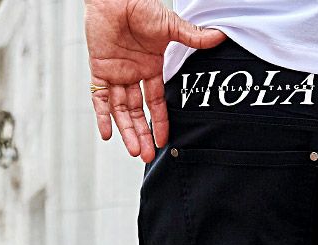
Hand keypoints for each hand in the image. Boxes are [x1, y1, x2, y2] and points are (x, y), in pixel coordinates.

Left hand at [84, 0, 224, 160]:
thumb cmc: (141, 5)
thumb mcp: (170, 26)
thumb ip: (193, 36)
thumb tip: (219, 37)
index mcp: (151, 67)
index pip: (156, 102)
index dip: (160, 122)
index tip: (164, 141)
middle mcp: (133, 75)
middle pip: (138, 113)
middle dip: (143, 134)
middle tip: (147, 155)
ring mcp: (116, 74)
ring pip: (121, 110)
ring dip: (127, 131)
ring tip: (134, 151)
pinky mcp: (99, 70)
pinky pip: (99, 98)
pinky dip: (102, 116)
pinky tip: (108, 134)